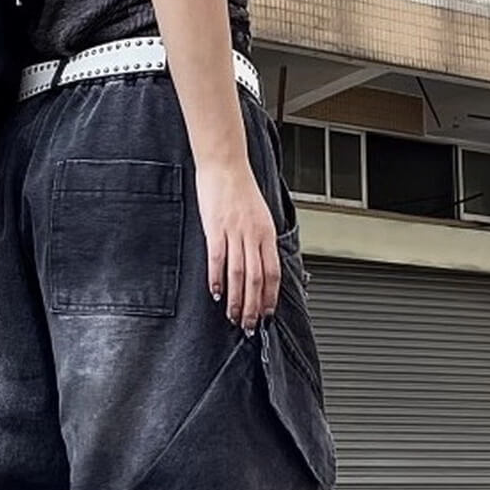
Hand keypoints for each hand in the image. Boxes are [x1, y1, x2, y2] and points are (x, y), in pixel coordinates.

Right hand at [195, 158, 280, 331]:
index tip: (266, 314)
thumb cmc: (240, 189)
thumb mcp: (260, 215)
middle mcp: (254, 235)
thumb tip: (261, 265)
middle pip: (257, 279)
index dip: (270, 297)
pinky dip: (218, 279)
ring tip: (233, 316)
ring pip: (239, 274)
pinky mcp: (216, 229)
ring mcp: (235, 233)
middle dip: (254, 306)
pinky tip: (217, 293)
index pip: (273, 273)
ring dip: (237, 300)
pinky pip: (218, 260)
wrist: (225, 164)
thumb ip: (261, 240)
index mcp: (267, 233)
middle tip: (249, 325)